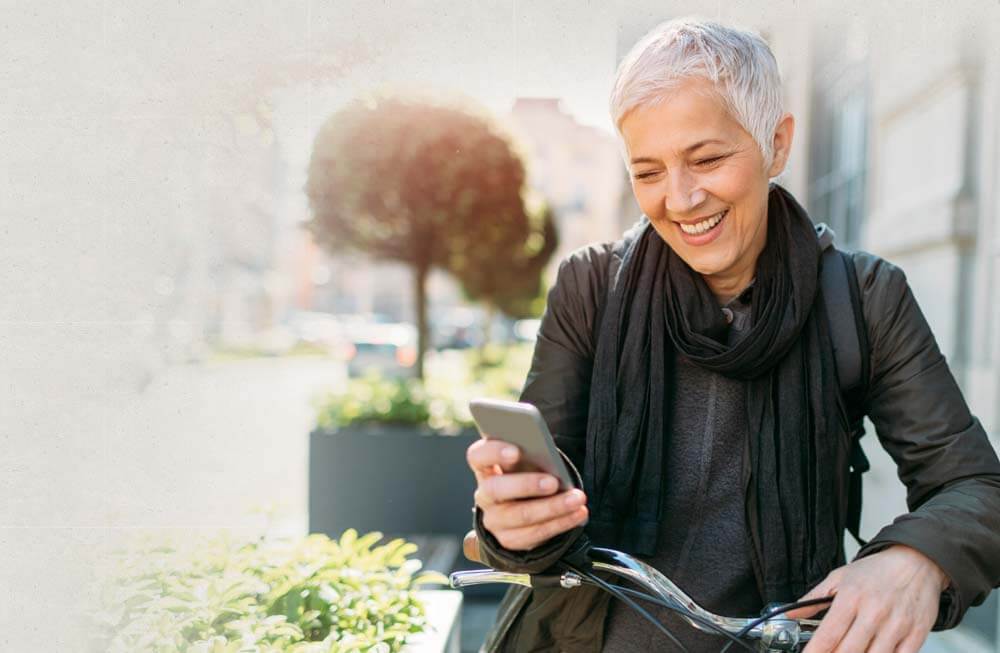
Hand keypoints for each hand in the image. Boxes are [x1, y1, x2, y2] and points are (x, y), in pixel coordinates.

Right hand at [466, 438, 587, 550]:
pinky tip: (578, 513)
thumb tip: (549, 457)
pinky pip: (535, 534)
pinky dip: (561, 523)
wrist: (522, 513)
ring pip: (520, 515)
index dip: (493, 452)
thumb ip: (530, 457)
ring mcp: (494, 520)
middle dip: (527, 485)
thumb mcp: (525, 465)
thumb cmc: (527, 477)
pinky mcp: (509, 540)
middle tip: (553, 482)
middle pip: (497, 489)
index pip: (478, 456)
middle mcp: (485, 495)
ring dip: (553, 507)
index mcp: (485, 468)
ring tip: (577, 499)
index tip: (515, 451)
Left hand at [786, 544, 948, 652]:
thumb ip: (813, 598)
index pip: (828, 634)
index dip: (815, 651)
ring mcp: (897, 625)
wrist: (917, 561)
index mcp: (851, 597)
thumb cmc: (877, 571)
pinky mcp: (916, 634)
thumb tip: (790, 614)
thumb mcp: (839, 577)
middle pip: (849, 651)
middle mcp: (874, 612)